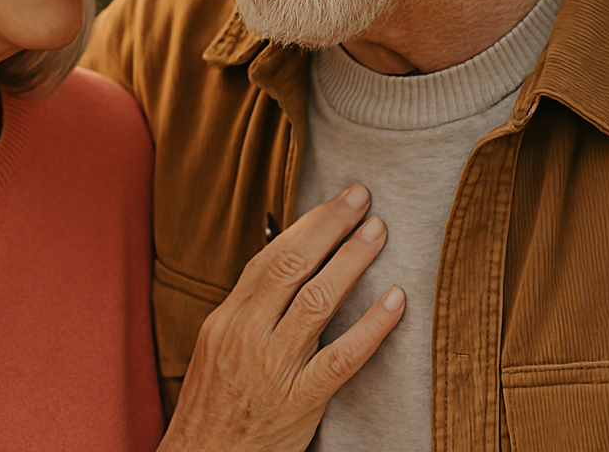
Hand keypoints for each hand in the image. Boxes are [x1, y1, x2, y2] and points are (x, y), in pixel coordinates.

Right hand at [157, 184, 404, 451]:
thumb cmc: (213, 409)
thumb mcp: (217, 350)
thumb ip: (249, 312)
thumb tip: (286, 268)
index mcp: (226, 320)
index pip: (269, 258)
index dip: (307, 225)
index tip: (337, 202)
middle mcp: (246, 336)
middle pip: (291, 266)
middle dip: (330, 226)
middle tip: (362, 199)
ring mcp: (272, 369)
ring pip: (316, 302)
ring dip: (351, 261)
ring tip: (378, 233)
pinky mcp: (298, 403)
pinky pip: (341, 358)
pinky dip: (371, 327)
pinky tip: (395, 301)